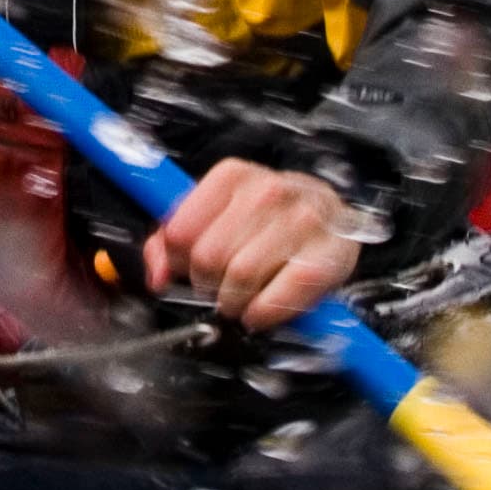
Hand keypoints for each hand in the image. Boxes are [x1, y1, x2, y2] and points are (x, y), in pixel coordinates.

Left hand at [142, 159, 362, 332]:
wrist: (333, 217)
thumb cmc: (269, 221)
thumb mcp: (216, 218)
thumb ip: (170, 242)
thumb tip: (158, 276)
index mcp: (232, 176)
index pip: (179, 232)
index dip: (179, 261)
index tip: (191, 268)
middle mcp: (268, 191)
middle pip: (208, 257)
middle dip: (207, 284)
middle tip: (220, 287)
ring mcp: (301, 221)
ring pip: (240, 278)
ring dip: (234, 302)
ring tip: (242, 298)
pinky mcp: (327, 255)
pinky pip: (278, 297)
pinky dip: (262, 313)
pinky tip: (261, 309)